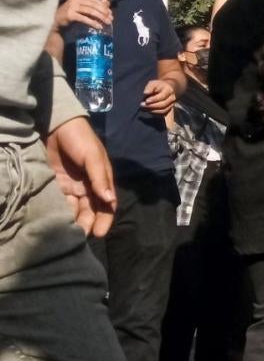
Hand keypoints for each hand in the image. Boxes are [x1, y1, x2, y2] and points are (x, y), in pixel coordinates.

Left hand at [44, 117, 116, 237]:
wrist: (56, 124)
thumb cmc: (80, 138)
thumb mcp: (94, 157)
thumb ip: (100, 179)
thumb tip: (110, 201)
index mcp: (102, 181)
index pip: (106, 205)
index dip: (104, 220)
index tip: (98, 233)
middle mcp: (88, 186)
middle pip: (91, 210)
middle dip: (88, 224)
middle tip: (80, 236)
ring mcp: (72, 186)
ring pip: (76, 208)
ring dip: (74, 220)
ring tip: (69, 232)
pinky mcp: (56, 183)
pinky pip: (60, 201)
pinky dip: (60, 210)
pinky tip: (57, 219)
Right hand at [55, 0, 112, 30]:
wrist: (56, 23)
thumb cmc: (70, 17)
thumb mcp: (82, 10)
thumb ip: (92, 8)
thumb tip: (108, 4)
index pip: (94, 1)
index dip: (104, 7)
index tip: (111, 14)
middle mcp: (75, 0)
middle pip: (93, 5)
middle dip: (104, 12)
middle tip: (111, 19)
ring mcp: (71, 7)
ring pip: (90, 11)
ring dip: (101, 17)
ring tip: (108, 23)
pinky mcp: (70, 15)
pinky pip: (85, 18)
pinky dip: (93, 23)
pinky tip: (99, 27)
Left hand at [141, 79, 177, 114]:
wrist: (168, 89)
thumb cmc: (158, 85)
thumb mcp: (153, 83)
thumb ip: (149, 87)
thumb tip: (145, 93)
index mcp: (169, 90)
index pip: (162, 96)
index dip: (154, 99)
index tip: (146, 101)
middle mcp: (172, 98)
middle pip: (163, 105)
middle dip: (152, 106)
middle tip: (142, 105)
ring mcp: (172, 105)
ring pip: (163, 111)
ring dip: (153, 111)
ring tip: (143, 109)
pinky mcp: (169, 110)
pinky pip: (163, 114)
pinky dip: (155, 114)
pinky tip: (148, 111)